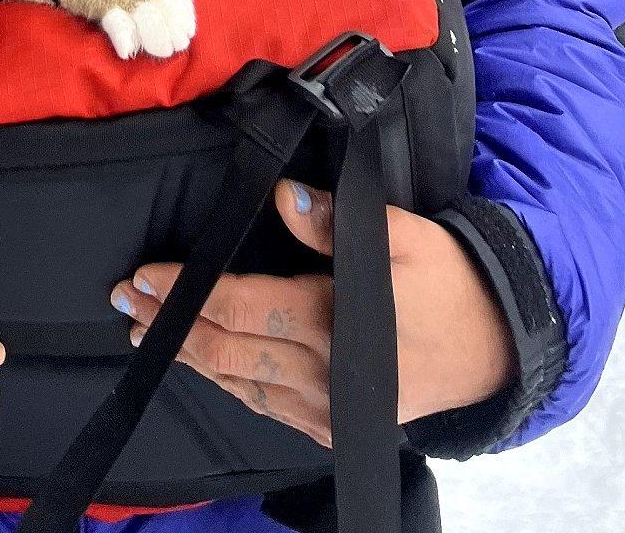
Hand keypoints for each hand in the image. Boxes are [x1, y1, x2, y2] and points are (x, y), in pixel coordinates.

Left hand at [110, 181, 517, 445]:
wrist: (496, 346)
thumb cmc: (447, 279)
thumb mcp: (401, 233)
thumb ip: (335, 219)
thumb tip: (283, 196)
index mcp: (337, 321)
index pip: (241, 307)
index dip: (188, 292)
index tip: (145, 277)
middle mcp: (326, 375)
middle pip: (228, 351)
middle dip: (171, 327)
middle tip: (127, 304)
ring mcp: (329, 410)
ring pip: (241, 384)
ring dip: (190, 358)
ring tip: (148, 335)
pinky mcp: (337, 427)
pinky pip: (269, 408)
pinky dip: (230, 385)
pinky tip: (207, 368)